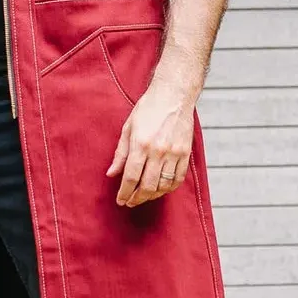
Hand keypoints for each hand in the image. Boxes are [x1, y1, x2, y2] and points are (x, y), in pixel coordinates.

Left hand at [106, 77, 195, 206]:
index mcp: (141, 144)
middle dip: (137, 198)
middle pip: (147, 185)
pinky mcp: (186, 153)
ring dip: (152, 195)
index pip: (131, 177)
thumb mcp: (128, 128)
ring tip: (144, 196)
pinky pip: (178, 178)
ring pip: (163, 185)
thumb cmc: (148, 109)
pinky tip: (161, 189)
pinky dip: (169, 188)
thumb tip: (112, 174)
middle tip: (130, 202)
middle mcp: (158, 151)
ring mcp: (174, 153)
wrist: (174, 95)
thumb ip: (120, 153)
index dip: (124, 193)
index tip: (121, 200)